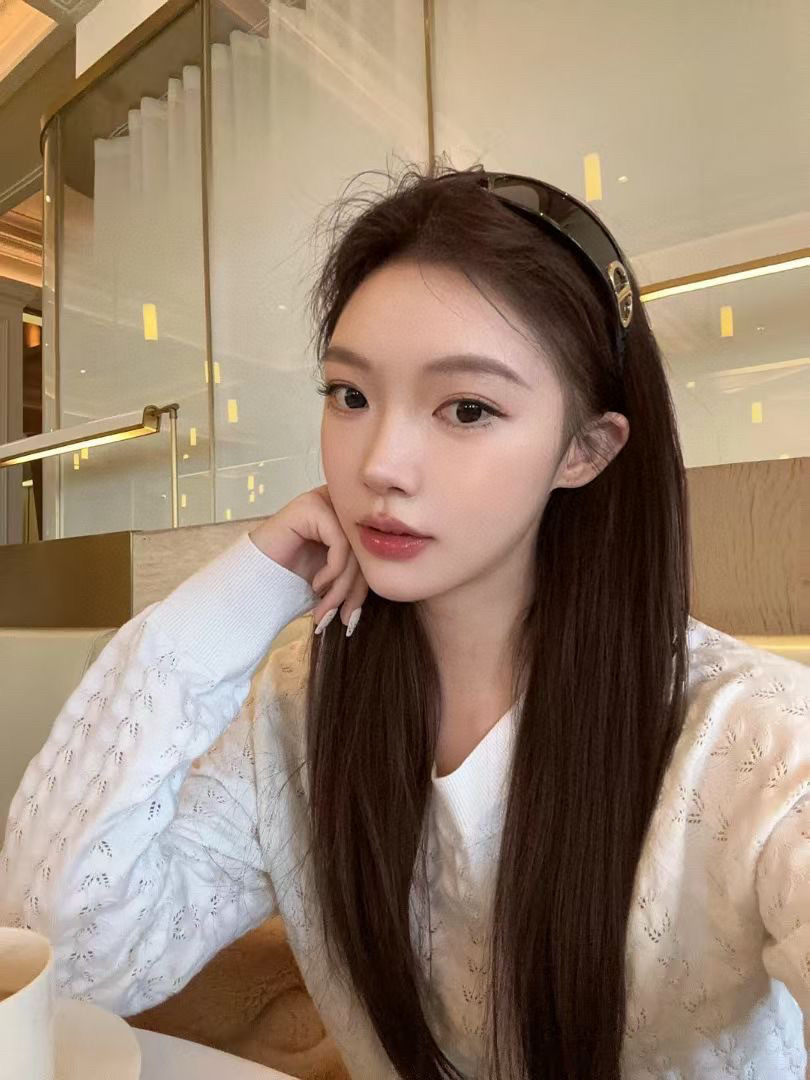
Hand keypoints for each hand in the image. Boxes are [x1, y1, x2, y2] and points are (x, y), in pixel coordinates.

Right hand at [249, 485, 368, 630]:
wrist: (251, 582)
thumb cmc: (292, 580)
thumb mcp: (336, 581)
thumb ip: (361, 577)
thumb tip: (393, 588)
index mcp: (348, 519)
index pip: (372, 552)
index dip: (365, 589)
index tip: (350, 619)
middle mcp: (338, 505)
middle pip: (366, 550)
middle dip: (354, 592)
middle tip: (341, 618)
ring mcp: (324, 501)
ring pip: (354, 549)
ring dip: (341, 588)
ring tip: (324, 609)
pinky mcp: (311, 506)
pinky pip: (340, 542)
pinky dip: (332, 570)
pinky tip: (315, 584)